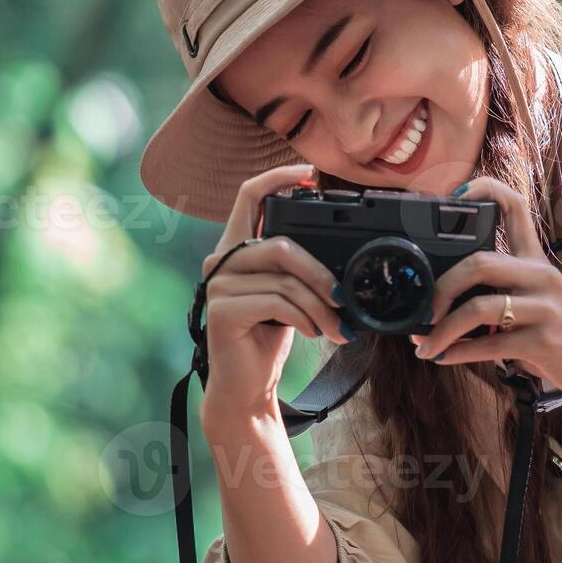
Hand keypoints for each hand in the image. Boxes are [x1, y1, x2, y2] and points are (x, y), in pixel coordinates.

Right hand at [199, 165, 345, 417]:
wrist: (248, 387)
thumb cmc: (270, 337)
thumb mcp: (289, 294)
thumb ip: (298, 267)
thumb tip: (343, 257)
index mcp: (236, 249)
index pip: (249, 196)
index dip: (278, 178)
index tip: (310, 176)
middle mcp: (221, 261)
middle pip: (280, 242)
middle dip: (320, 272)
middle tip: (343, 298)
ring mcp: (218, 284)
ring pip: (284, 276)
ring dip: (320, 305)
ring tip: (336, 327)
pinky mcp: (221, 310)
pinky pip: (277, 301)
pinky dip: (305, 317)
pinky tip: (313, 332)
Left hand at [410, 177, 561, 405]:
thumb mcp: (539, 303)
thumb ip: (501, 294)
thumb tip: (442, 305)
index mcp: (537, 261)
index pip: (515, 206)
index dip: (483, 191)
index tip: (452, 196)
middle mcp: (541, 276)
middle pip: (479, 262)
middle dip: (442, 287)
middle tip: (424, 310)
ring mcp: (544, 308)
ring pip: (479, 307)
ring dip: (443, 331)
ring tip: (425, 345)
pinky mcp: (544, 341)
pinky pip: (490, 345)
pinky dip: (458, 353)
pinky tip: (444, 358)